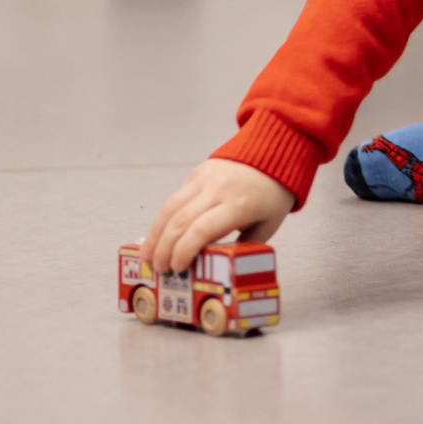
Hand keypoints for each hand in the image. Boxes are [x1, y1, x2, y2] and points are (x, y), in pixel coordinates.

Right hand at [141, 158, 295, 272]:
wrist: (274, 154)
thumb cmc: (272, 195)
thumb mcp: (267, 226)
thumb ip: (243, 246)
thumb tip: (217, 267)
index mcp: (240, 204)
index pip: (202, 229)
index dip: (184, 251)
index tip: (177, 268)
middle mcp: (219, 189)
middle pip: (181, 220)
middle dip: (165, 248)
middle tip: (159, 269)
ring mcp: (206, 178)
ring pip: (170, 207)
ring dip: (155, 234)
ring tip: (148, 256)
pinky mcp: (197, 173)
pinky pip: (175, 198)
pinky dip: (163, 219)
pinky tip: (157, 236)